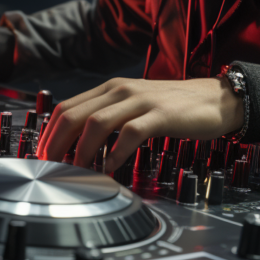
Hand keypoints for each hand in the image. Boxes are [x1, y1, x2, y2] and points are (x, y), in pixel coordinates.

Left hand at [36, 77, 243, 171]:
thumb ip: (107, 117)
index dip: (49, 134)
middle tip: (52, 168)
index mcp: (110, 88)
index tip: (44, 156)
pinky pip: (130, 134)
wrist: (215, 99)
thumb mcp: (133, 105)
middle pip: (74, 115)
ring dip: (82, 151)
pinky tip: (109, 169)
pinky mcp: (160, 115)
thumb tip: (77, 144)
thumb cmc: (173, 107)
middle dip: (56, 145)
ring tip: (77, 171)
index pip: (66, 107)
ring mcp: (140, 101)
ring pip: (97, 123)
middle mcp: (121, 90)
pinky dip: (115, 154)